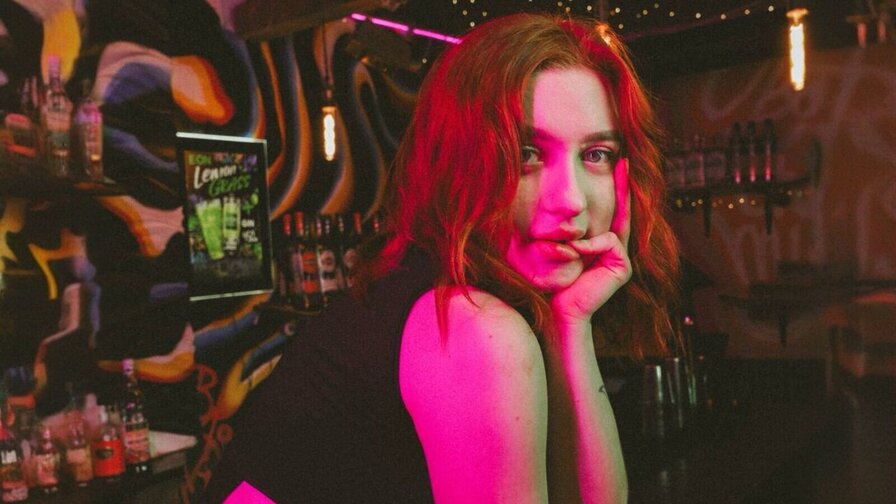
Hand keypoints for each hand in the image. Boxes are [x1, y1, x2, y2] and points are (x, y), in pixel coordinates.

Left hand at [550, 158, 631, 327]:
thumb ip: (567, 230)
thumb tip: (567, 209)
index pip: (613, 209)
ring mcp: (621, 258)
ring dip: (583, 238)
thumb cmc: (552, 279)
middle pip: (621, 212)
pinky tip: (577, 254)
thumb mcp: (557, 246)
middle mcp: (614, 249)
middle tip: (624, 159)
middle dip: (623, 185)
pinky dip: (590, 246)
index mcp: (600, 243)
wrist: (557, 307)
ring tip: (567, 250)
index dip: (619, 186)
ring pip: (608, 230)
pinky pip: (609, 242)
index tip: (621, 161)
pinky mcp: (623, 267)